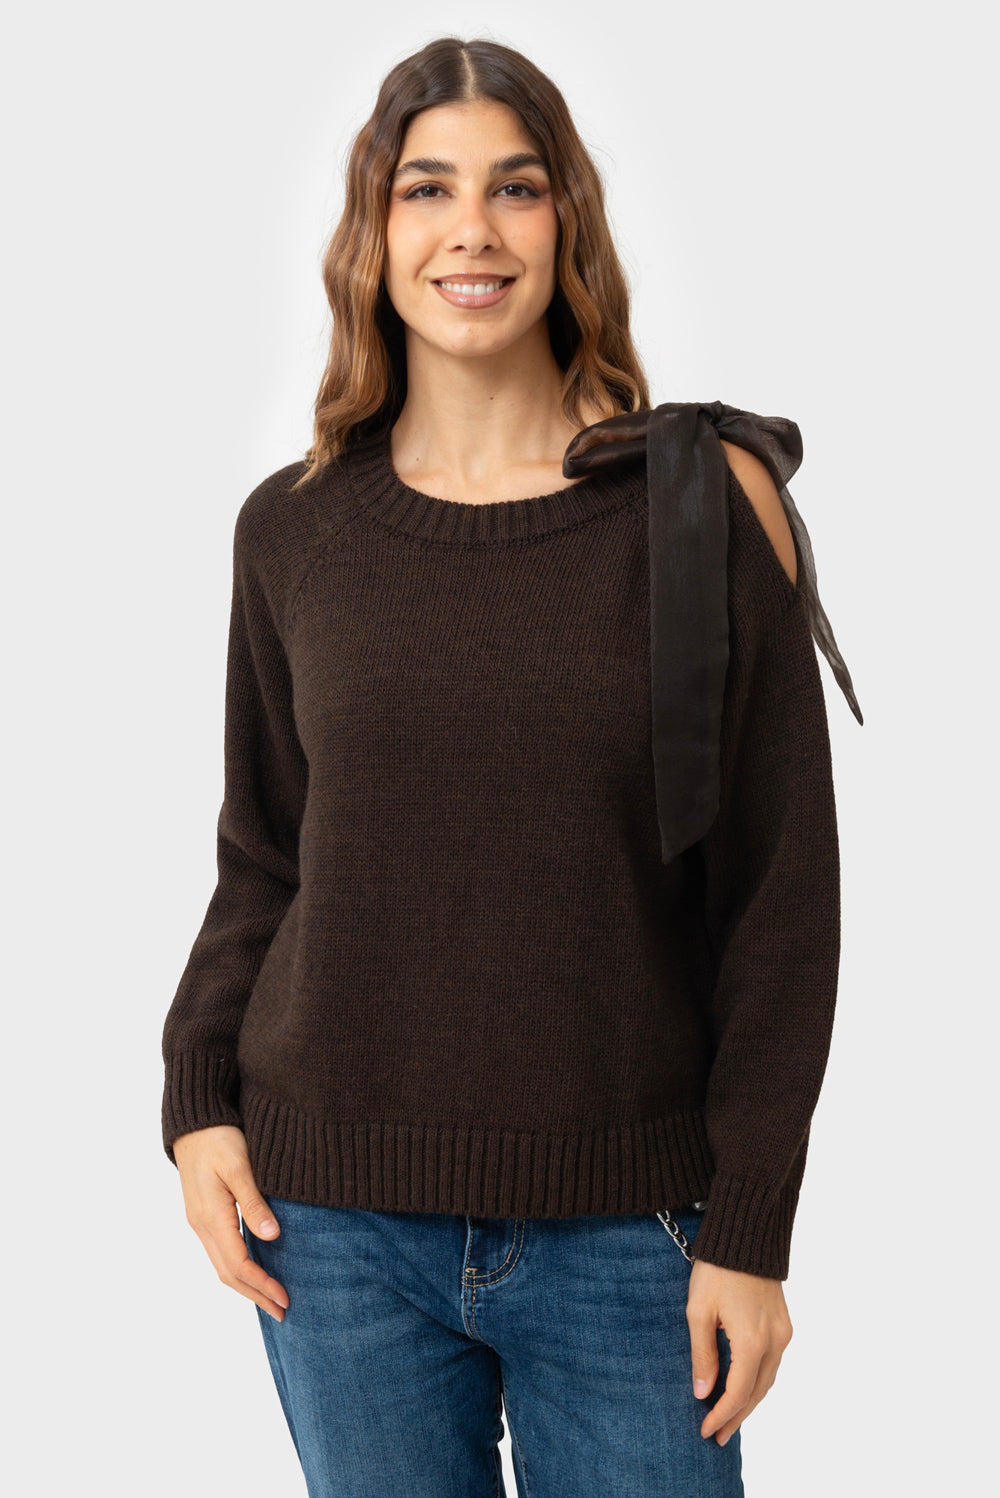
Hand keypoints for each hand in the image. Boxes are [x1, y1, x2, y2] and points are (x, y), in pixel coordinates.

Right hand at [172, 1124, 289, 1320]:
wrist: (193, 1122)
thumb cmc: (218, 1138)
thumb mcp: (239, 1166)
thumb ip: (254, 1202)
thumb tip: (271, 1236)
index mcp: (211, 1217)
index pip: (238, 1264)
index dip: (262, 1285)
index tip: (285, 1298)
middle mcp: (202, 1225)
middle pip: (228, 1274)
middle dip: (255, 1295)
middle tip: (283, 1312)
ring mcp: (200, 1222)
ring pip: (222, 1265)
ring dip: (247, 1285)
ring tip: (271, 1300)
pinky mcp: (204, 1214)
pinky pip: (221, 1252)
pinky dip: (239, 1268)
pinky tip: (255, 1270)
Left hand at [686, 1258, 792, 1444]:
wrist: (746, 1233)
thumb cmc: (716, 1268)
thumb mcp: (699, 1311)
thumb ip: (702, 1355)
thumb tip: (702, 1393)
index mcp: (752, 1341)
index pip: (737, 1393)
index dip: (721, 1415)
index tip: (704, 1431)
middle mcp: (774, 1341)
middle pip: (757, 1393)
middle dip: (737, 1417)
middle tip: (718, 1437)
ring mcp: (783, 1332)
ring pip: (768, 1380)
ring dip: (749, 1402)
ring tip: (729, 1420)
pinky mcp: (784, 1322)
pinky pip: (773, 1363)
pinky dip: (758, 1382)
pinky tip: (744, 1387)